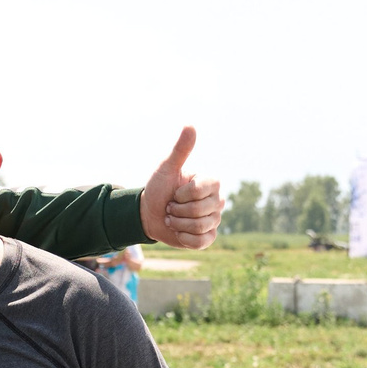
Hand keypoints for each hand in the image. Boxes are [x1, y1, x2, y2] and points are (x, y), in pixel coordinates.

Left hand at [140, 127, 220, 250]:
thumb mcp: (166, 168)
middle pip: (200, 211)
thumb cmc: (159, 188)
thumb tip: (190, 125)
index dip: (182, 195)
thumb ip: (180, 150)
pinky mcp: (209, 237)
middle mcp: (217, 200)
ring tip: (173, 218)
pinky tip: (178, 232)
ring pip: (200, 227)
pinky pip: (201, 242)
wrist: (149, 214)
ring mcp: (214, 219)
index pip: (200, 191)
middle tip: (171, 207)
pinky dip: (184, 238)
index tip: (174, 193)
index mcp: (211, 182)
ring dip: (178, 224)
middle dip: (178, 211)